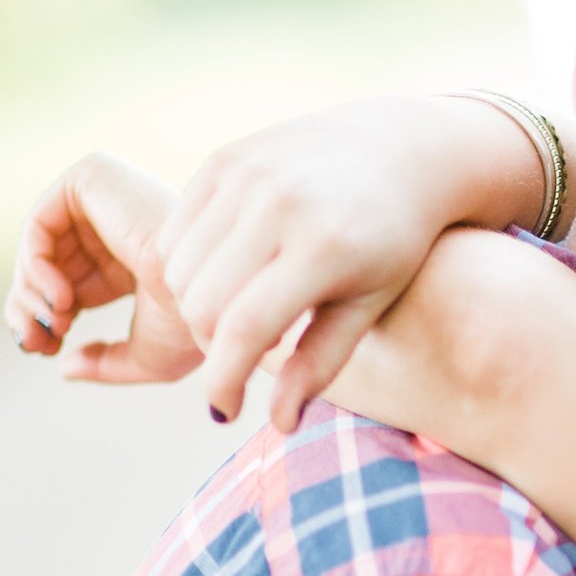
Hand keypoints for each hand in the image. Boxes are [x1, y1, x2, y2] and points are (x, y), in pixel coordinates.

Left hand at [5, 153, 199, 385]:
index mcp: (132, 258)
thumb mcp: (147, 358)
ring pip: (38, 243)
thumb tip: (65, 366)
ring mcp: (107, 197)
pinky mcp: (94, 178)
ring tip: (56, 323)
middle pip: (47, 261)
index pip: (68, 279)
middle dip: (30, 305)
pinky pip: (40, 221)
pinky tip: (61, 297)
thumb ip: (106, 364)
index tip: (47, 349)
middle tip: (35, 342)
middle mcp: (117, 223)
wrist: (215, 301)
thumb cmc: (195, 330)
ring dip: (32, 291)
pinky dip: (36, 265)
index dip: (46, 315)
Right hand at [154, 94, 540, 433]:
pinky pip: (174, 232)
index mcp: (322, 249)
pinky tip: (228, 275)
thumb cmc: (393, 243)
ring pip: (177, 268)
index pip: (244, 329)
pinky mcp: (223, 159)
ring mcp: (245, 175)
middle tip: (239, 355)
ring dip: (196, 306)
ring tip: (238, 315)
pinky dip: (188, 266)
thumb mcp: (368, 306)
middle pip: (202, 302)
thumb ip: (321, 363)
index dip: (224, 381)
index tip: (223, 411)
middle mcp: (278, 204)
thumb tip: (279, 425)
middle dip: (210, 346)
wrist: (400, 150)